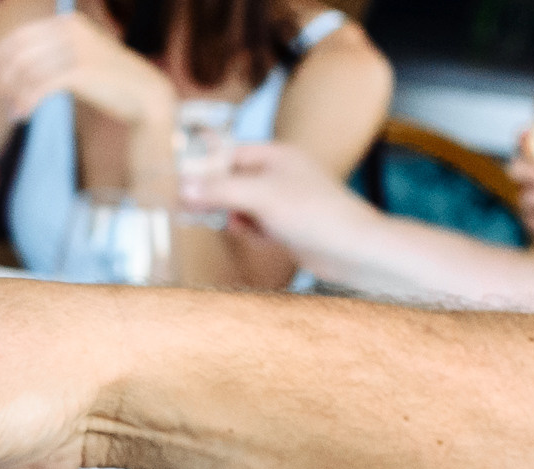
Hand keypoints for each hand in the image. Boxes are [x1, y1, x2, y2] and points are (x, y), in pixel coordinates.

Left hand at [0, 11, 169, 124]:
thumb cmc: (107, 80)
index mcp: (68, 22)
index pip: (21, 35)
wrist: (143, 93)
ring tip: (11, 112)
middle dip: (3, 77)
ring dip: (14, 94)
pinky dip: (27, 101)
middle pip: (20, 52)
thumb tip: (18, 64)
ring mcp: (77, 47)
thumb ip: (52, 55)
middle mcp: (71, 29)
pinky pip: (41, 85)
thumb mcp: (77, 59)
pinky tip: (23, 114)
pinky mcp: (81, 70)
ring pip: (28, 70)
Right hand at [188, 141, 379, 258]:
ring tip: (235, 225)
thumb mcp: (260, 197)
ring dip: (233, 216)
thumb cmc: (315, 213)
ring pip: (242, 205)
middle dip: (215, 195)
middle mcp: (280, 175)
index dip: (205, 168)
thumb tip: (183, 187)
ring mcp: (284, 201)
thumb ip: (220, 190)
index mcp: (277, 156)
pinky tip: (256, 237)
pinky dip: (250, 231)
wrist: (352, 249)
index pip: (230, 155)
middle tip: (188, 208)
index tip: (181, 184)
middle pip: (233, 181)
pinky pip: (256, 224)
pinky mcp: (287, 225)